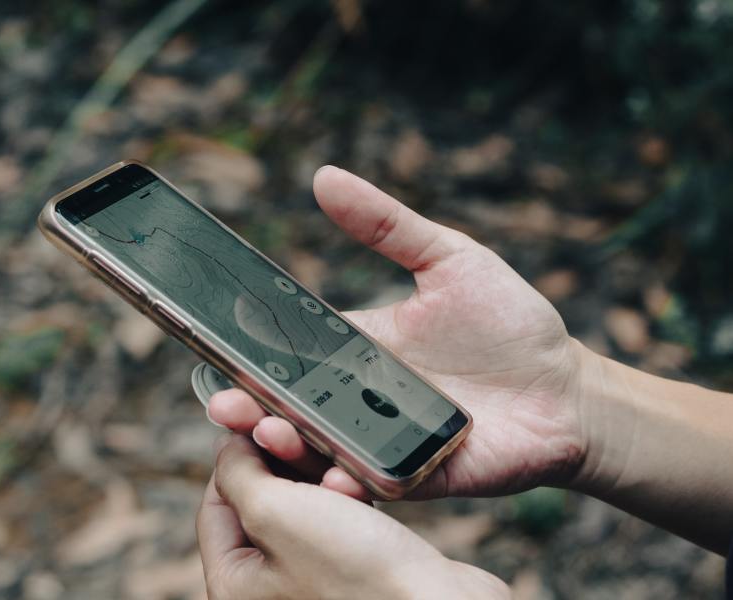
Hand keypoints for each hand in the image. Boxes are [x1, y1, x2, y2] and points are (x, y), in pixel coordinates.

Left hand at [197, 435, 508, 599]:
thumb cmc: (357, 573)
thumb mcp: (275, 512)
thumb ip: (238, 473)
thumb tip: (227, 447)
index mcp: (234, 586)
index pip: (215, 505)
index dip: (236, 460)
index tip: (261, 425)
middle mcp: (269, 589)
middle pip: (260, 504)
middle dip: (284, 467)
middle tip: (303, 438)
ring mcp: (312, 583)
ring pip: (303, 507)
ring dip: (320, 479)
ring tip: (338, 466)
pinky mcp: (353, 573)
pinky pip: (338, 521)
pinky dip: (347, 499)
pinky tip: (360, 485)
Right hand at [209, 165, 586, 499]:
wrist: (566, 389)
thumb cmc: (508, 321)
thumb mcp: (447, 258)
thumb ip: (385, 224)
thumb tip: (324, 177)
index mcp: (355, 349)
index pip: (285, 353)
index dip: (246, 355)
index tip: (211, 351)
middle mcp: (357, 399)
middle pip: (287, 407)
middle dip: (248, 409)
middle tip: (226, 404)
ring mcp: (381, 441)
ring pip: (317, 451)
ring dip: (285, 447)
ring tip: (269, 432)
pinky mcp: (412, 476)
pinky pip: (368, 486)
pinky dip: (344, 486)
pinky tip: (332, 476)